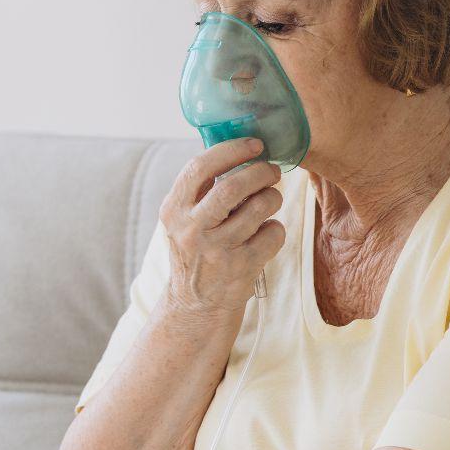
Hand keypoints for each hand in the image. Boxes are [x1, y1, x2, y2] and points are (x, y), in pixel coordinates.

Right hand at [160, 135, 284, 321]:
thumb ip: (202, 189)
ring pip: (260, 206)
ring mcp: (217, 251)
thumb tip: (241, 149)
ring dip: (273, 198)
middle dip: (261, 171)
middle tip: (272, 171)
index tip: (255, 144)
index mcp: (173, 210)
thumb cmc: (197, 251)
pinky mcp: (241, 268)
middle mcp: (191, 230)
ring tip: (269, 201)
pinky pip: (274, 233)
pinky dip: (276, 229)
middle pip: (234, 186)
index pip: (200, 167)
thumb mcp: (184, 219)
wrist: (196, 305)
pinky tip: (264, 235)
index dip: (232, 150)